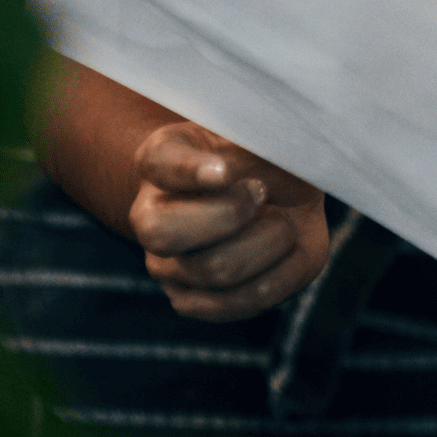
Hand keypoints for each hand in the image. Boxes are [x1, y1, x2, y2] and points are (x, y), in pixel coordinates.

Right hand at [127, 121, 329, 320]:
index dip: (189, 171)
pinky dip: (281, 272)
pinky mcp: (197, 301)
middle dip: (232, 212)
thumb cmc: (266, 157)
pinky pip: (244, 301)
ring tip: (283, 222)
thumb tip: (235, 172)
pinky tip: (286, 250)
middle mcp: (150, 217)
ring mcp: (168, 265)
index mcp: (160, 162)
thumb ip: (252, 144)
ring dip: (269, 241)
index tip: (223, 171)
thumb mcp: (261, 135)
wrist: (282, 192)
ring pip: (216, 270)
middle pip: (163, 232)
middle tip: (262, 192)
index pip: (158, 163)